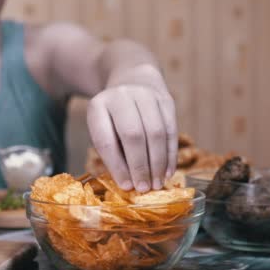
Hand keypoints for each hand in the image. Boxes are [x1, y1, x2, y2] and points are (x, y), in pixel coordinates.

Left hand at [86, 77, 176, 192]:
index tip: (126, 186)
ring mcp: (146, 95)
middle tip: (144, 188)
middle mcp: (121, 96)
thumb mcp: (104, 130)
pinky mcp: (166, 100)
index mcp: (98, 106)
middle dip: (140, 165)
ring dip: (158, 163)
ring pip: (156, 133)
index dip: (117, 166)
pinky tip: (168, 172)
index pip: (106, 139)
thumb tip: (130, 183)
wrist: (132, 81)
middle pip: (133, 135)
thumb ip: (113, 153)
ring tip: (157, 183)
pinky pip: (171, 130)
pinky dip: (170, 154)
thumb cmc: (114, 117)